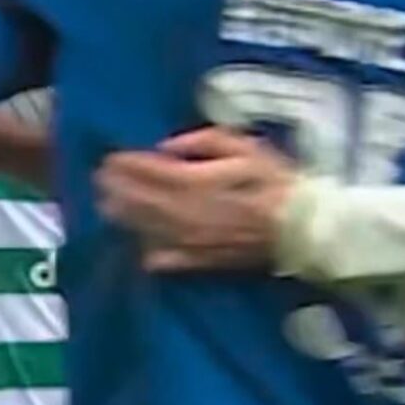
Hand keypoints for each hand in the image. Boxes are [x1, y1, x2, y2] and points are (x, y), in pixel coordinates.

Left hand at [96, 128, 295, 271]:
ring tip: (106, 205)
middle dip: (117, 189)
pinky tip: (137, 245)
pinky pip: (167, 259)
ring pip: (147, 230)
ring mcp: (194, 242)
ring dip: (124, 217)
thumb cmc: (278, 182)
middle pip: (142, 202)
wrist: (306, 228)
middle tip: (98, 178)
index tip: (109, 156)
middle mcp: (189, 214)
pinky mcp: (203, 263)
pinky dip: (148, 252)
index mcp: (199, 182)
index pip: (152, 172)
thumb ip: (205, 141)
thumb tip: (166, 147)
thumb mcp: (247, 146)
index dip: (128, 165)